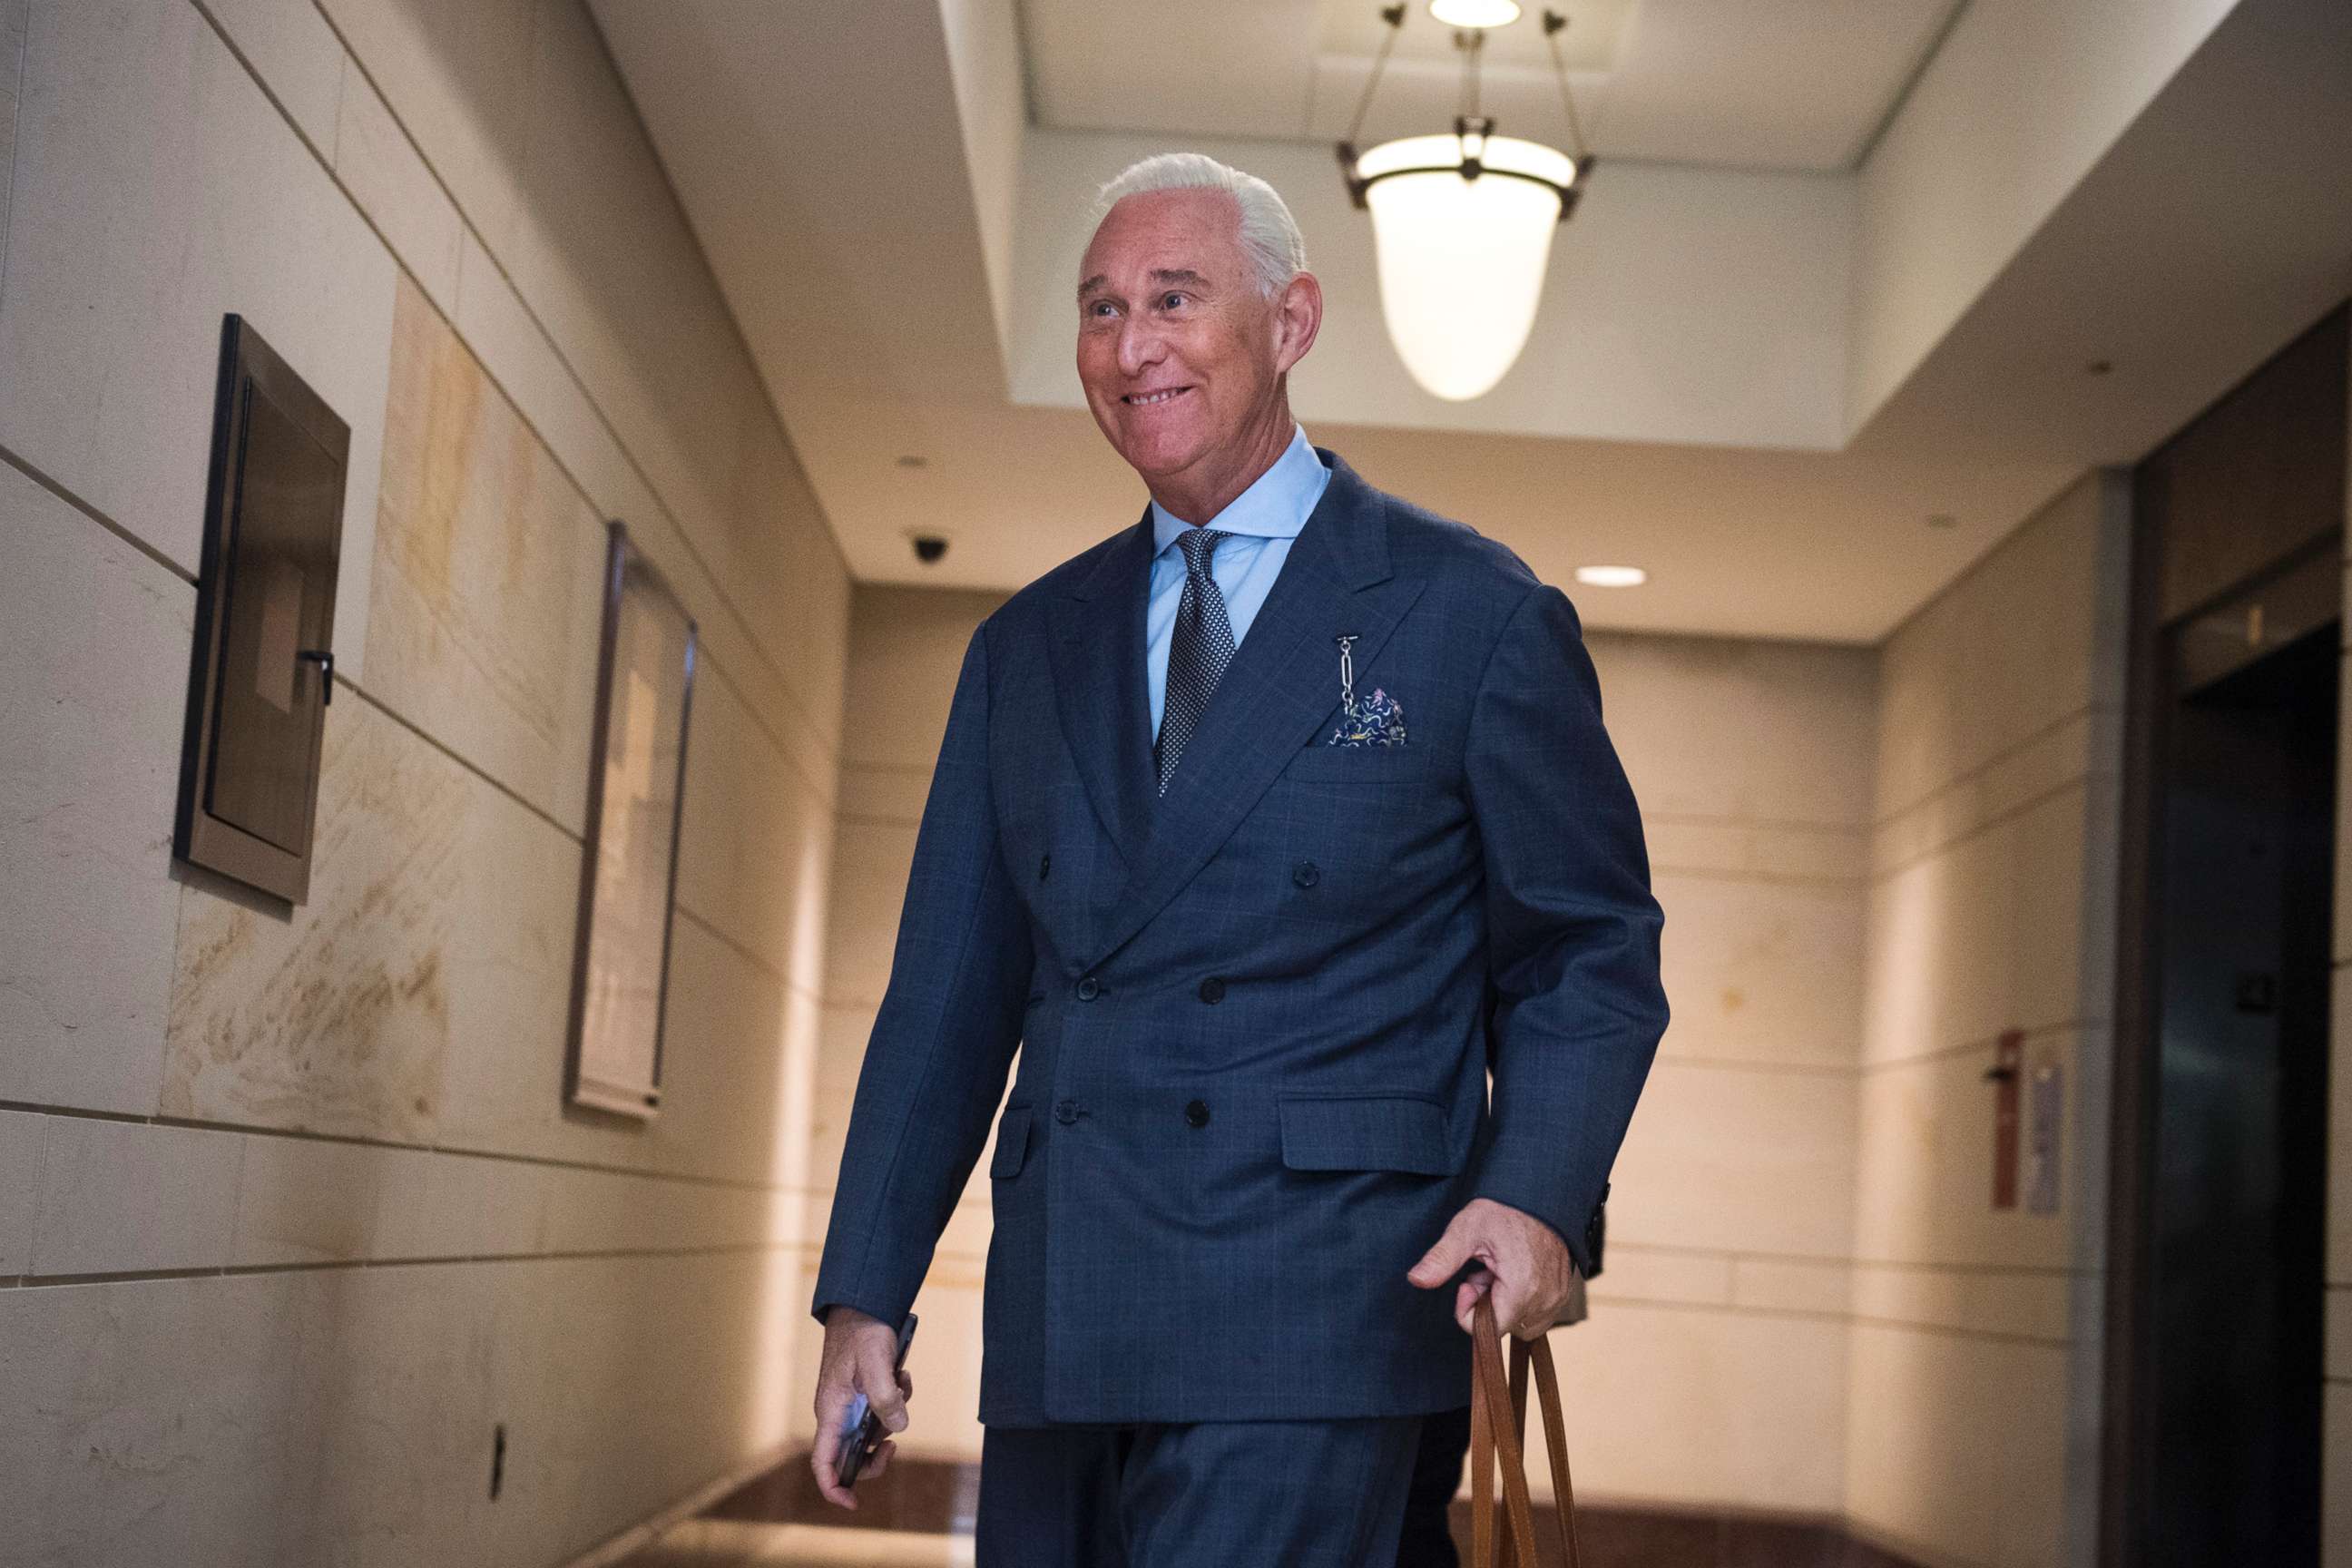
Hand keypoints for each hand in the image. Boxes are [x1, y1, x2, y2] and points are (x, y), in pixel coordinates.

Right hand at [810, 1306, 914, 1508]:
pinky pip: (881, 1407)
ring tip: (901, 1383)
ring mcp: (850, 1402)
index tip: (853, 1503)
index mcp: (832, 1411)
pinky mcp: (864, 1391)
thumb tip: (898, 1428)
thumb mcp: (876, 1364)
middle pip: (851, 1454)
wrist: (863, 1303)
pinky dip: (896, 1396)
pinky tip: (901, 1374)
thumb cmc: (862, 1331)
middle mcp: (837, 1412)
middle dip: (875, 1455)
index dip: (835, 1487)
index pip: (823, 1462)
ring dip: (892, 1414)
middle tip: (894, 1447)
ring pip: (872, 1429)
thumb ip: (885, 1398)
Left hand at [1405, 1197, 1577, 1339]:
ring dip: (1504, 1306)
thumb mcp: (1467, 1228)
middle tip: (1483, 1273)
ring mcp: (1557, 1299)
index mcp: (1521, 1288)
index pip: (1488, 1330)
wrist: (1542, 1195)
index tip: (1467, 1280)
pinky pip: (1538, 1317)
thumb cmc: (1505, 1210)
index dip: (1468, 1310)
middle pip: (1503, 1328)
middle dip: (1486, 1306)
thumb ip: (1442, 1258)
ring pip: (1520, 1326)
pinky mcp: (1562, 1295)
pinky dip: (1521, 1303)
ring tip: (1499, 1273)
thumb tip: (1416, 1279)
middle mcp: (1544, 1299)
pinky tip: (1514, 1275)